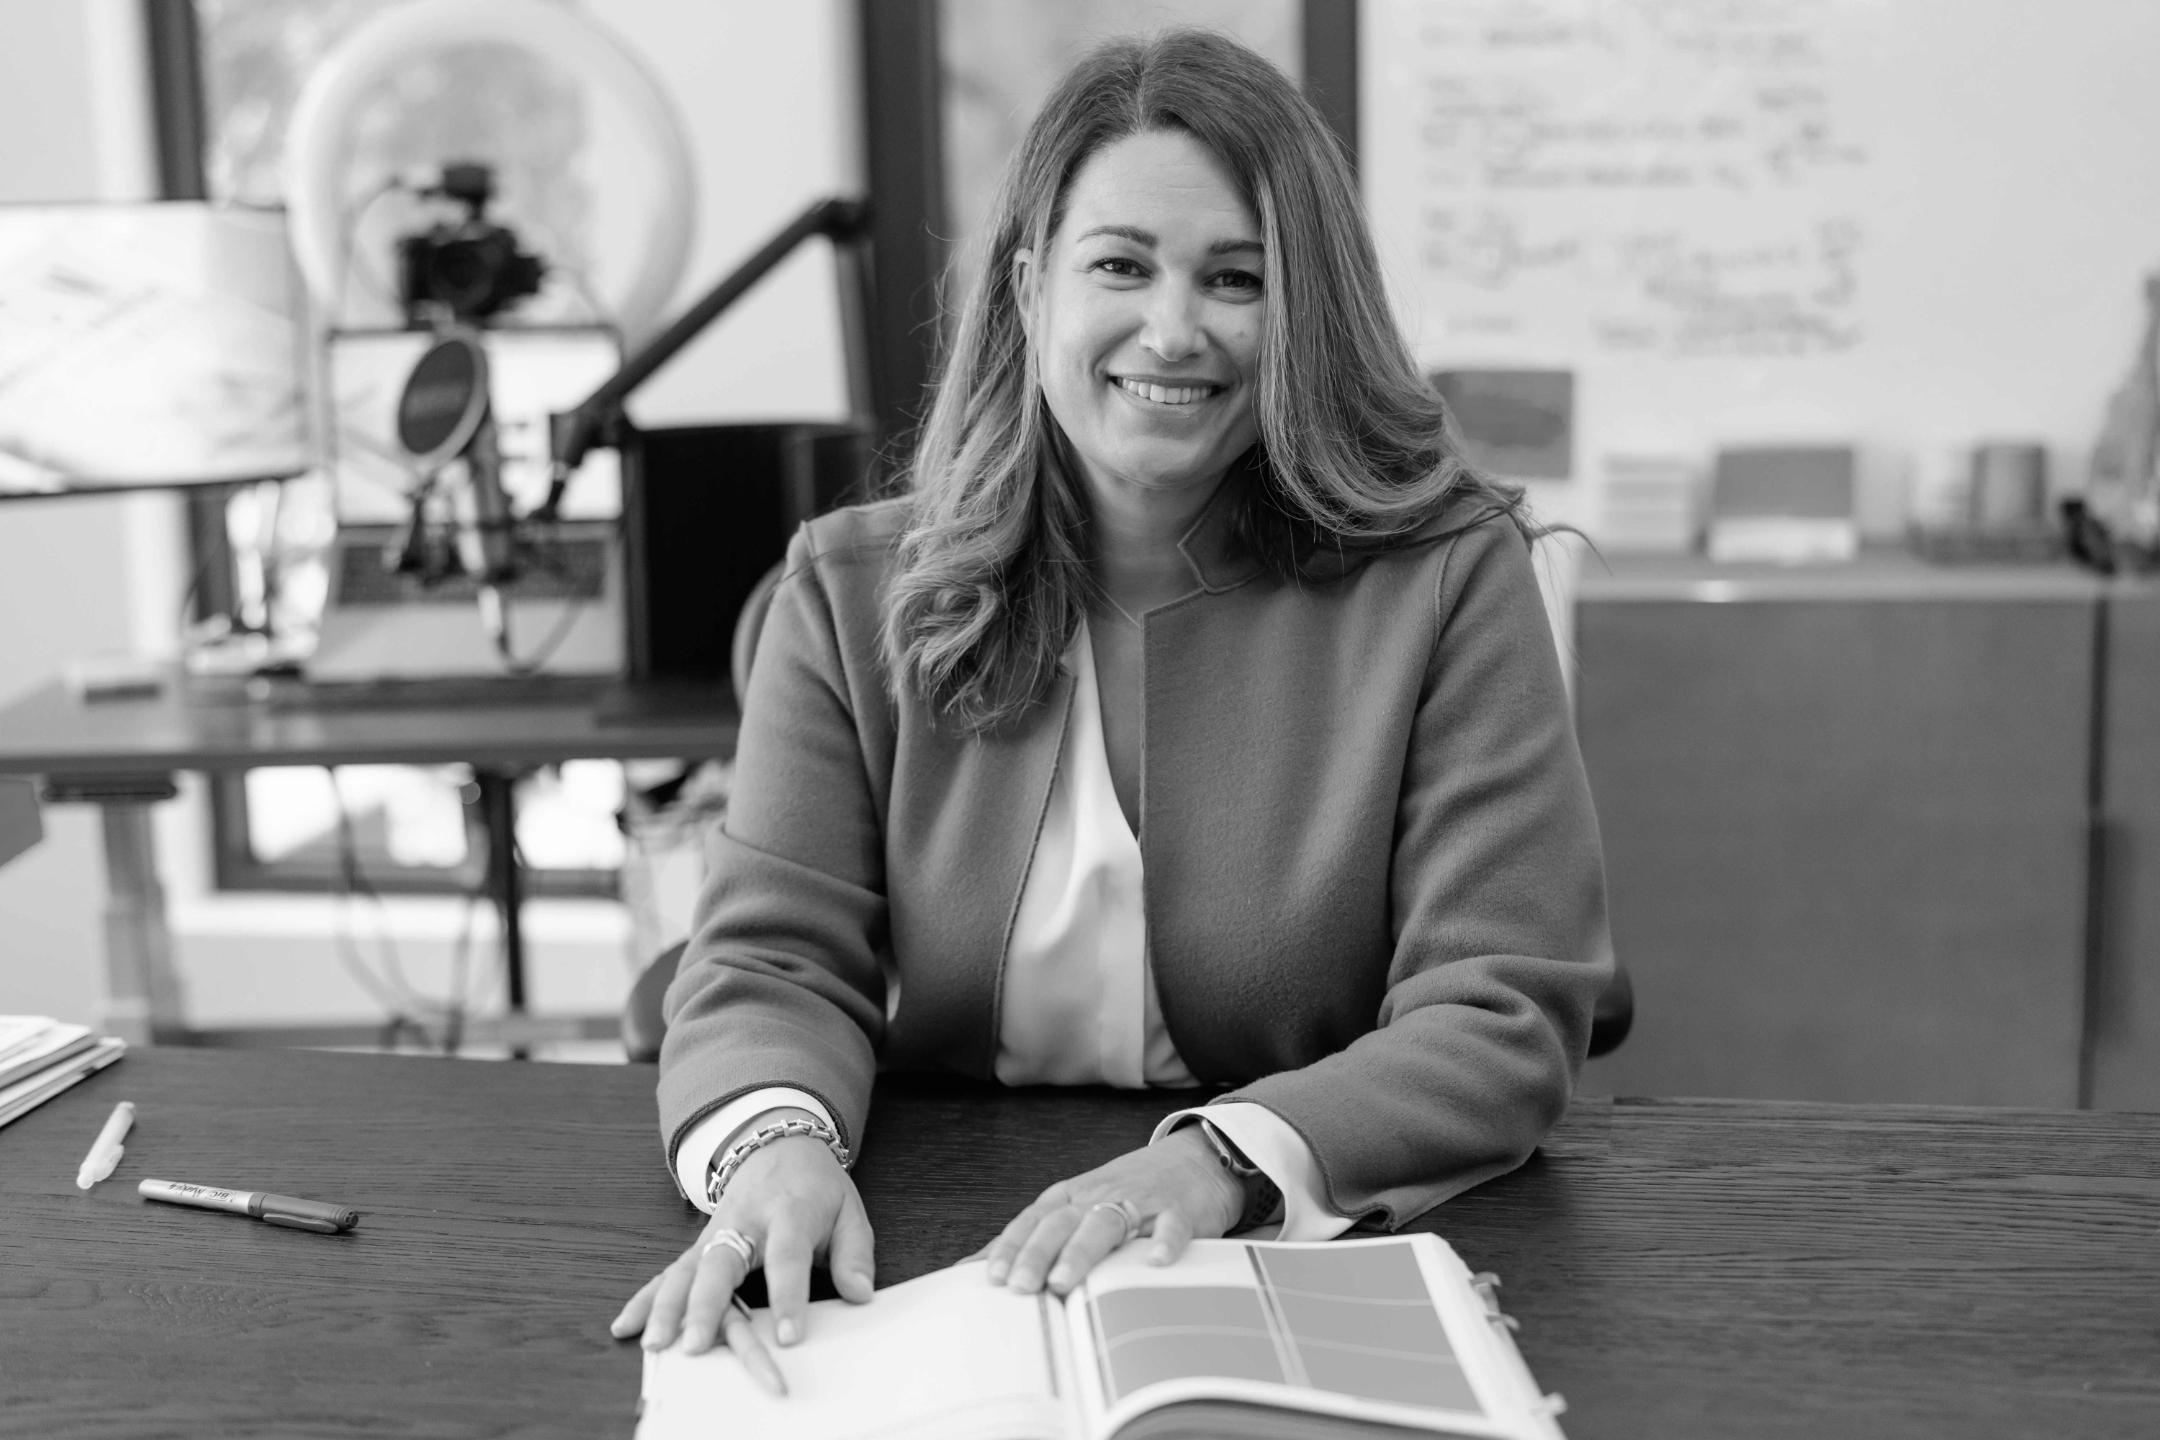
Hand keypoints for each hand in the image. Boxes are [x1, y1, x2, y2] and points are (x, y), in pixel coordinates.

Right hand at [610, 1114, 874, 1355]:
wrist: (777, 1143)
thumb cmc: (816, 1187)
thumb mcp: (849, 1211)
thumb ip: (854, 1254)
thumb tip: (860, 1293)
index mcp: (789, 1213)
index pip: (788, 1257)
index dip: (788, 1297)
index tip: (787, 1337)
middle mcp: (745, 1222)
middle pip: (722, 1264)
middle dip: (707, 1305)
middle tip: (697, 1344)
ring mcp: (715, 1232)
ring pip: (685, 1269)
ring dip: (666, 1307)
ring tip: (654, 1343)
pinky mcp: (698, 1244)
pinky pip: (667, 1272)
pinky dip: (644, 1299)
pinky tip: (624, 1326)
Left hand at [984, 1125, 1243, 1296]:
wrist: (1195, 1159)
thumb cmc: (1130, 1191)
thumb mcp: (1078, 1206)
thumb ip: (1032, 1237)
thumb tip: (973, 1268)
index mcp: (1073, 1197)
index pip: (1033, 1219)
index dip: (1012, 1246)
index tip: (993, 1276)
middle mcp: (1100, 1197)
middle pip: (1061, 1222)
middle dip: (1036, 1253)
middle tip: (1020, 1286)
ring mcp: (1140, 1203)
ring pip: (1105, 1223)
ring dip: (1081, 1251)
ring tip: (1063, 1281)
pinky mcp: (1180, 1212)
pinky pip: (1172, 1226)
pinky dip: (1165, 1242)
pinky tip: (1155, 1263)